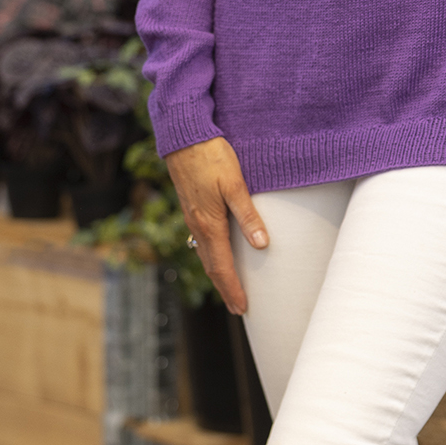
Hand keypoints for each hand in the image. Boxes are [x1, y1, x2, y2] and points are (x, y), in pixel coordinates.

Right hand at [165, 136, 267, 314]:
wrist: (184, 136)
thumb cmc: (211, 156)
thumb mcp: (234, 183)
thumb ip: (248, 213)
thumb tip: (261, 244)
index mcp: (209, 223)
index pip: (222, 266)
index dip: (233, 289)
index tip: (242, 308)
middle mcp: (197, 224)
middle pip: (211, 265)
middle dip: (225, 287)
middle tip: (237, 307)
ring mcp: (192, 216)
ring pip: (204, 253)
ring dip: (217, 272)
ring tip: (228, 286)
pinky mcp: (191, 205)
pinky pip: (201, 240)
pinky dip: (210, 254)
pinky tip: (216, 251)